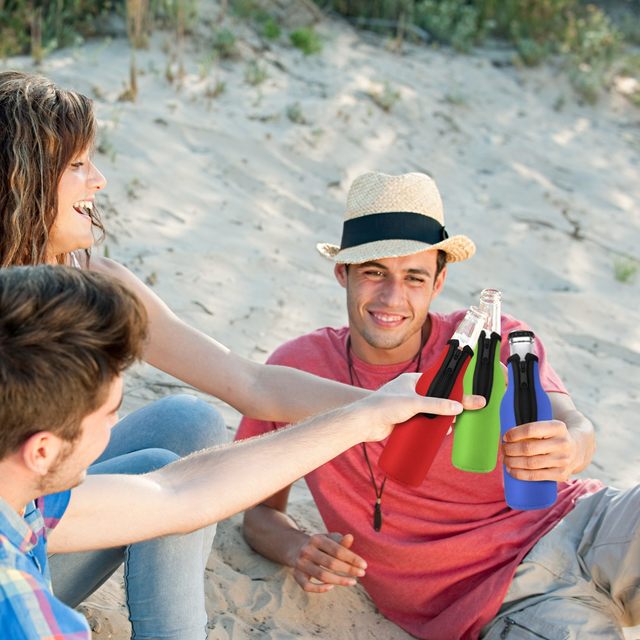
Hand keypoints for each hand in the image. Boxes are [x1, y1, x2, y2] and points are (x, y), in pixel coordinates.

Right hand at [291, 532, 365, 592]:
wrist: (295, 547)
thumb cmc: (319, 544)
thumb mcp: (329, 539)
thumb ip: (340, 541)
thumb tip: (350, 537)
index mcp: (316, 539)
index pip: (337, 550)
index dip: (352, 558)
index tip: (364, 565)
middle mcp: (306, 550)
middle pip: (331, 563)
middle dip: (348, 570)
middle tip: (362, 574)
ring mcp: (300, 564)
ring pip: (321, 576)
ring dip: (339, 580)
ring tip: (353, 581)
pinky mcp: (296, 575)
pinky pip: (307, 586)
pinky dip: (320, 589)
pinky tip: (332, 586)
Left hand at [354, 373, 485, 441]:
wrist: (363, 423)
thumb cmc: (384, 406)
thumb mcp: (414, 403)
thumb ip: (436, 405)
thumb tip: (459, 408)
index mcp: (413, 381)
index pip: (439, 381)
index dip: (454, 388)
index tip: (468, 395)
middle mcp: (411, 392)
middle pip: (437, 398)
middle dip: (451, 406)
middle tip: (467, 414)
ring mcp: (408, 407)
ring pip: (431, 412)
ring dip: (443, 418)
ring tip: (456, 426)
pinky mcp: (405, 420)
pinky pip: (423, 423)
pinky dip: (433, 427)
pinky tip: (443, 432)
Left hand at [502, 419, 577, 481]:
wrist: (579, 448)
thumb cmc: (553, 435)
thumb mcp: (548, 426)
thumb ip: (530, 428)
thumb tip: (504, 435)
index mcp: (558, 427)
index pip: (531, 430)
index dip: (514, 434)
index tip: (505, 437)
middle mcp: (562, 444)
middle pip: (528, 448)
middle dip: (510, 449)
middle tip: (503, 449)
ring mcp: (563, 460)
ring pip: (530, 463)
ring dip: (512, 462)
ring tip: (505, 459)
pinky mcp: (561, 474)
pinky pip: (536, 476)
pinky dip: (520, 474)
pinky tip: (512, 471)